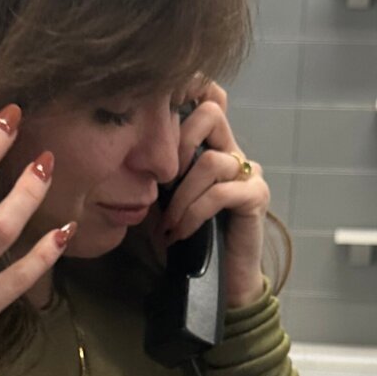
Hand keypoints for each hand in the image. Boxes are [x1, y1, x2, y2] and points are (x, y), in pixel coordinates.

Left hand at [157, 77, 269, 306]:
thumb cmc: (187, 241)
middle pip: (211, 113)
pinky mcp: (256, 197)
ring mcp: (248, 174)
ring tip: (169, 223)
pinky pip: (222, 192)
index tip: (155, 115)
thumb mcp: (162, 200)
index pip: (208, 98)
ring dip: (182, 195)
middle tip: (161, 182)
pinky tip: (181, 232)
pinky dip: (195, 212)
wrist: (221, 282)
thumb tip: (120, 152)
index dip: (187, 92)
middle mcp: (234, 152)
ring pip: (212, 160)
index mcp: (211, 146)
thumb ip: (153, 174)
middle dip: (177, 143)